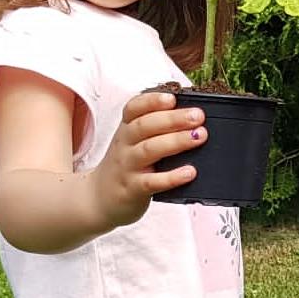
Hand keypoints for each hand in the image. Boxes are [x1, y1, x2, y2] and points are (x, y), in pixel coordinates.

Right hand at [90, 90, 205, 227]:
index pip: (134, 108)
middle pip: (145, 126)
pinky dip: (172, 177)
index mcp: (126, 129)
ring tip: (199, 136)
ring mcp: (128, 166)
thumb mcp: (133, 142)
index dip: (152, 101)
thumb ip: (156, 129)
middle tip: (198, 116)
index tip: (172, 97)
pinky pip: (152, 182)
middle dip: (174, 118)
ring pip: (149, 149)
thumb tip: (191, 117)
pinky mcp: (133, 189)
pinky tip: (190, 172)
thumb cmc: (126, 166)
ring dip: (176, 141)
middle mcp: (125, 144)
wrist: (99, 199)